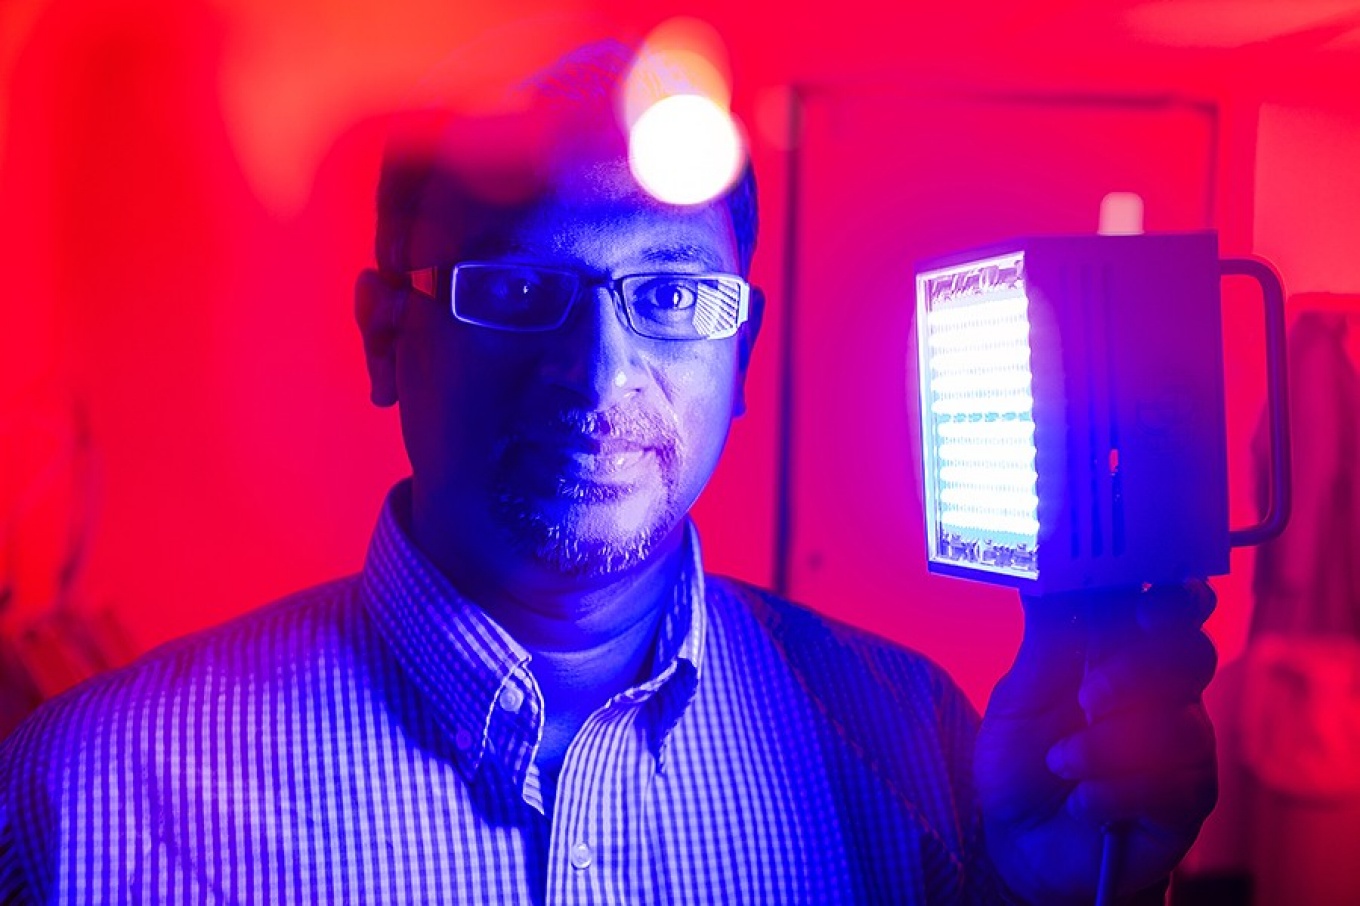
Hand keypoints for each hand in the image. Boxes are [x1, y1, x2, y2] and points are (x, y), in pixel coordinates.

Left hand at [975, 582, 1217, 903]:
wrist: (1018, 841)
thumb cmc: (1021, 760)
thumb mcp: (1019, 694)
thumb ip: (1046, 638)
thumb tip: (1047, 568)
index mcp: (1122, 654)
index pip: (1168, 609)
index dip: (1170, 598)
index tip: (1146, 605)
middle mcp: (1162, 693)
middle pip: (1192, 653)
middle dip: (1138, 672)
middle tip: (1089, 697)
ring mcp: (1181, 746)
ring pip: (1178, 723)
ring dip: (1105, 747)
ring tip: (1060, 763)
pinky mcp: (1186, 800)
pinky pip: (1170, 784)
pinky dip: (1111, 793)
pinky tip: (1082, 803)